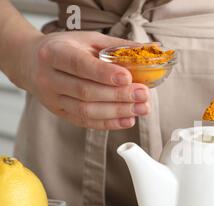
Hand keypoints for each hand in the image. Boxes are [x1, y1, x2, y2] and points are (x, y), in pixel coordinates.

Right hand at [15, 31, 148, 129]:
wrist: (31, 63)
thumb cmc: (65, 48)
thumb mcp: (87, 39)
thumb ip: (116, 46)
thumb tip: (149, 50)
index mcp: (54, 53)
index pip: (80, 65)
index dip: (104, 74)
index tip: (128, 78)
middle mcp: (49, 77)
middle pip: (86, 91)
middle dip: (119, 95)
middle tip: (143, 95)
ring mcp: (53, 99)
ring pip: (86, 110)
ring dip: (118, 112)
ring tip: (141, 108)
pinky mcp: (60, 113)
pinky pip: (86, 122)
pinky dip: (109, 123)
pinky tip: (128, 119)